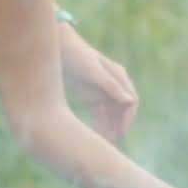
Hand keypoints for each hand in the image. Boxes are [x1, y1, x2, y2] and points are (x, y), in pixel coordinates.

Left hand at [59, 27, 138, 142]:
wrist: (56, 45)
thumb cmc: (76, 55)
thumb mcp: (93, 71)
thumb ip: (111, 86)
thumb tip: (130, 101)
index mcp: (118, 76)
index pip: (131, 101)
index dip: (128, 119)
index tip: (121, 133)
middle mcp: (113, 84)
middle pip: (121, 110)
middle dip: (118, 126)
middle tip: (111, 142)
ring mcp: (101, 90)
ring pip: (110, 114)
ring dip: (109, 127)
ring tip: (103, 142)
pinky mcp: (89, 95)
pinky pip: (99, 113)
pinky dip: (99, 123)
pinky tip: (95, 134)